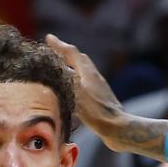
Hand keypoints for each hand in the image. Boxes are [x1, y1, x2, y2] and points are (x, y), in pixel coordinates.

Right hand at [46, 34, 167, 158]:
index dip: (60, 45)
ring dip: (71, 67)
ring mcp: (98, 88)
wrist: (118, 129)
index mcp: (88, 73)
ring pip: (83, 72)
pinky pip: (85, 85)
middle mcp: (94, 77)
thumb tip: (55, 65)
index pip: (72, 53)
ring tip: (61, 68)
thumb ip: (66, 77)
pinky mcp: (100, 100)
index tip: (49, 38)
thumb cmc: (97, 112)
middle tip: (55, 50)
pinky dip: (75, 82)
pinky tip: (72, 91)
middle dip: (66, 54)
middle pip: (80, 60)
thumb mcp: (78, 92)